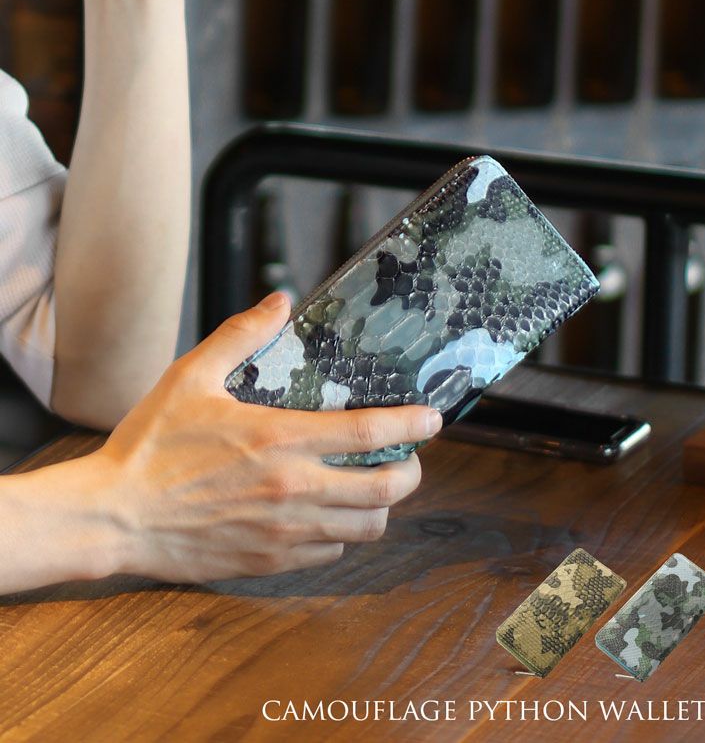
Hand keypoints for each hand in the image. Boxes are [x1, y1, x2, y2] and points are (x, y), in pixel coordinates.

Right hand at [99, 292, 441, 581]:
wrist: (114, 517)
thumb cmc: (150, 446)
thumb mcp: (191, 377)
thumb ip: (242, 336)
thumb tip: (280, 301)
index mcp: (279, 440)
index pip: (368, 433)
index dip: (411, 425)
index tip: (433, 418)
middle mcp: (292, 489)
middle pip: (384, 489)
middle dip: (410, 472)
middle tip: (407, 458)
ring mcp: (285, 532)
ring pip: (366, 528)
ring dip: (380, 505)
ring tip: (370, 486)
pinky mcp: (271, 561)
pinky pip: (331, 553)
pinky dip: (343, 533)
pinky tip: (328, 514)